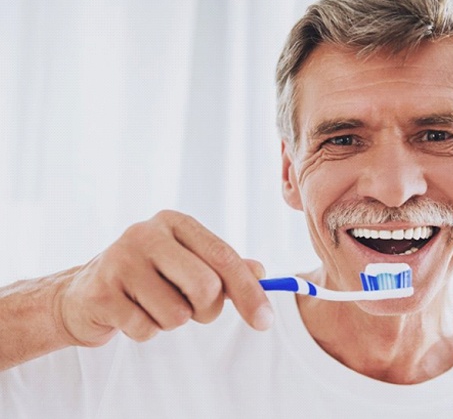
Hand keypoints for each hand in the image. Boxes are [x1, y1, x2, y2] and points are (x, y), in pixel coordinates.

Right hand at [55, 210, 272, 346]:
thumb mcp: (188, 263)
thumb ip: (225, 267)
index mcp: (175, 222)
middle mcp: (146, 233)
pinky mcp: (101, 291)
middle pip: (206, 286)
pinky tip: (130, 313)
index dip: (249, 292)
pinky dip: (146, 331)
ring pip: (177, 315)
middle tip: (192, 309)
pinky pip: (147, 329)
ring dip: (172, 321)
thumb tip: (261, 273)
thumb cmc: (149, 277)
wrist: (85, 293)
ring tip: (153, 305)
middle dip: (207, 310)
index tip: (265, 320)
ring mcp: (120, 260)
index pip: (223, 256)